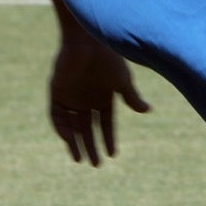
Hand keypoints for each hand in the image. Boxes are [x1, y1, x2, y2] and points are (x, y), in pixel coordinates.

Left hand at [49, 37, 149, 164]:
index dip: (109, 139)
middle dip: (92, 146)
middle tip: (96, 164)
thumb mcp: (123, 81)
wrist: (86, 41)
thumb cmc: (108, 58)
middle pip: (89, 128)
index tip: (113, 154)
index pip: (106, 123)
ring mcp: (72, 97)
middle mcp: (87, 99)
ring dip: (76, 143)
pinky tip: (69, 139)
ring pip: (72, 126)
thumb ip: (132, 98)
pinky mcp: (57, 93)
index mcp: (104, 96)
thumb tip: (148, 111)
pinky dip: (62, 128)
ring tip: (80, 159)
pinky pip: (58, 116)